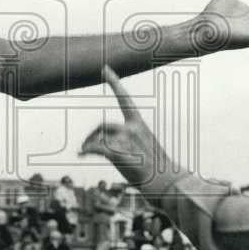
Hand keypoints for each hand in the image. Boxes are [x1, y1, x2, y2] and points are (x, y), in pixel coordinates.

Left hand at [79, 66, 174, 187]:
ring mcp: (126, 140)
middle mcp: (131, 128)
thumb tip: (103, 144)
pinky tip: (81, 155)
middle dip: (91, 136)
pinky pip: (96, 149)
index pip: (124, 98)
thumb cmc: (157, 168)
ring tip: (84, 154)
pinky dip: (86, 151)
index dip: (114, 82)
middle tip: (83, 147)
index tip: (105, 68)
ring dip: (89, 147)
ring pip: (98, 141)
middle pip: (102, 127)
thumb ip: (127, 140)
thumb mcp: (145, 147)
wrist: (168, 182)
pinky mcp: (120, 154)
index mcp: (139, 124)